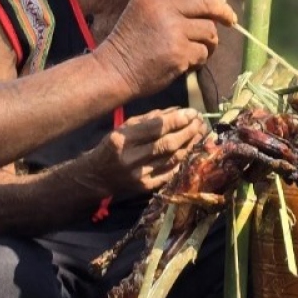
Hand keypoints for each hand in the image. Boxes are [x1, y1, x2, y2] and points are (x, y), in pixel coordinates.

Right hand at [85, 107, 209, 197]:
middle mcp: (131, 158)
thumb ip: (150, 119)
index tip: (193, 113)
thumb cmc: (112, 147)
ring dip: (190, 145)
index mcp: (122, 139)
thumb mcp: (125, 127)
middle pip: (167, 144)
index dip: (177, 120)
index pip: (156, 128)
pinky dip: (183, 160)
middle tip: (201, 122)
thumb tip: (178, 111)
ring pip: (172, 158)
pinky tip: (192, 150)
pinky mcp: (146, 186)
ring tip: (201, 133)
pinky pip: (171, 172)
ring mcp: (139, 174)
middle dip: (188, 131)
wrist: (96, 177)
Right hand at [93, 0, 235, 97]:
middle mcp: (164, 9)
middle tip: (231, 21)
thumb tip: (208, 1)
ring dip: (209, 42)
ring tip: (199, 50)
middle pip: (207, 3)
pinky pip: (202, 52)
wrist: (114, 71)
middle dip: (224, 12)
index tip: (220, 2)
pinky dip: (199, 59)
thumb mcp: (142, 11)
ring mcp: (172, 31)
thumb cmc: (129, 44)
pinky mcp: (178, 53)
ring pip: (209, 30)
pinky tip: (187, 62)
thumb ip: (168, 3)